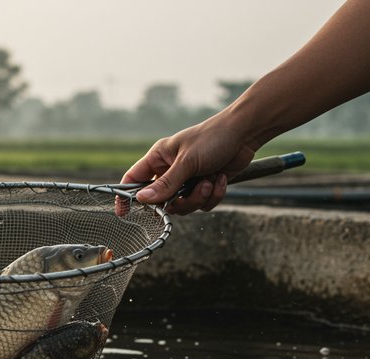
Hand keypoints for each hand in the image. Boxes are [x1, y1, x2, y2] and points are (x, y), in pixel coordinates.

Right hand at [121, 114, 257, 214]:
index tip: (123, 213)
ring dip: (198, 197)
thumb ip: (165, 184)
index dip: (126, 197)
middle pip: (161, 200)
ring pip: (182, 205)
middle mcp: (170, 170)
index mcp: (159, 158)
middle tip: (186, 193)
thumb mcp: (187, 162)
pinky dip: (213, 195)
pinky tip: (220, 178)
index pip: (134, 179)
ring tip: (209, 181)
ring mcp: (188, 180)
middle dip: (177, 201)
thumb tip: (142, 200)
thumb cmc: (213, 138)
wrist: (246, 133)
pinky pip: (201, 204)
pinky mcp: (204, 185)